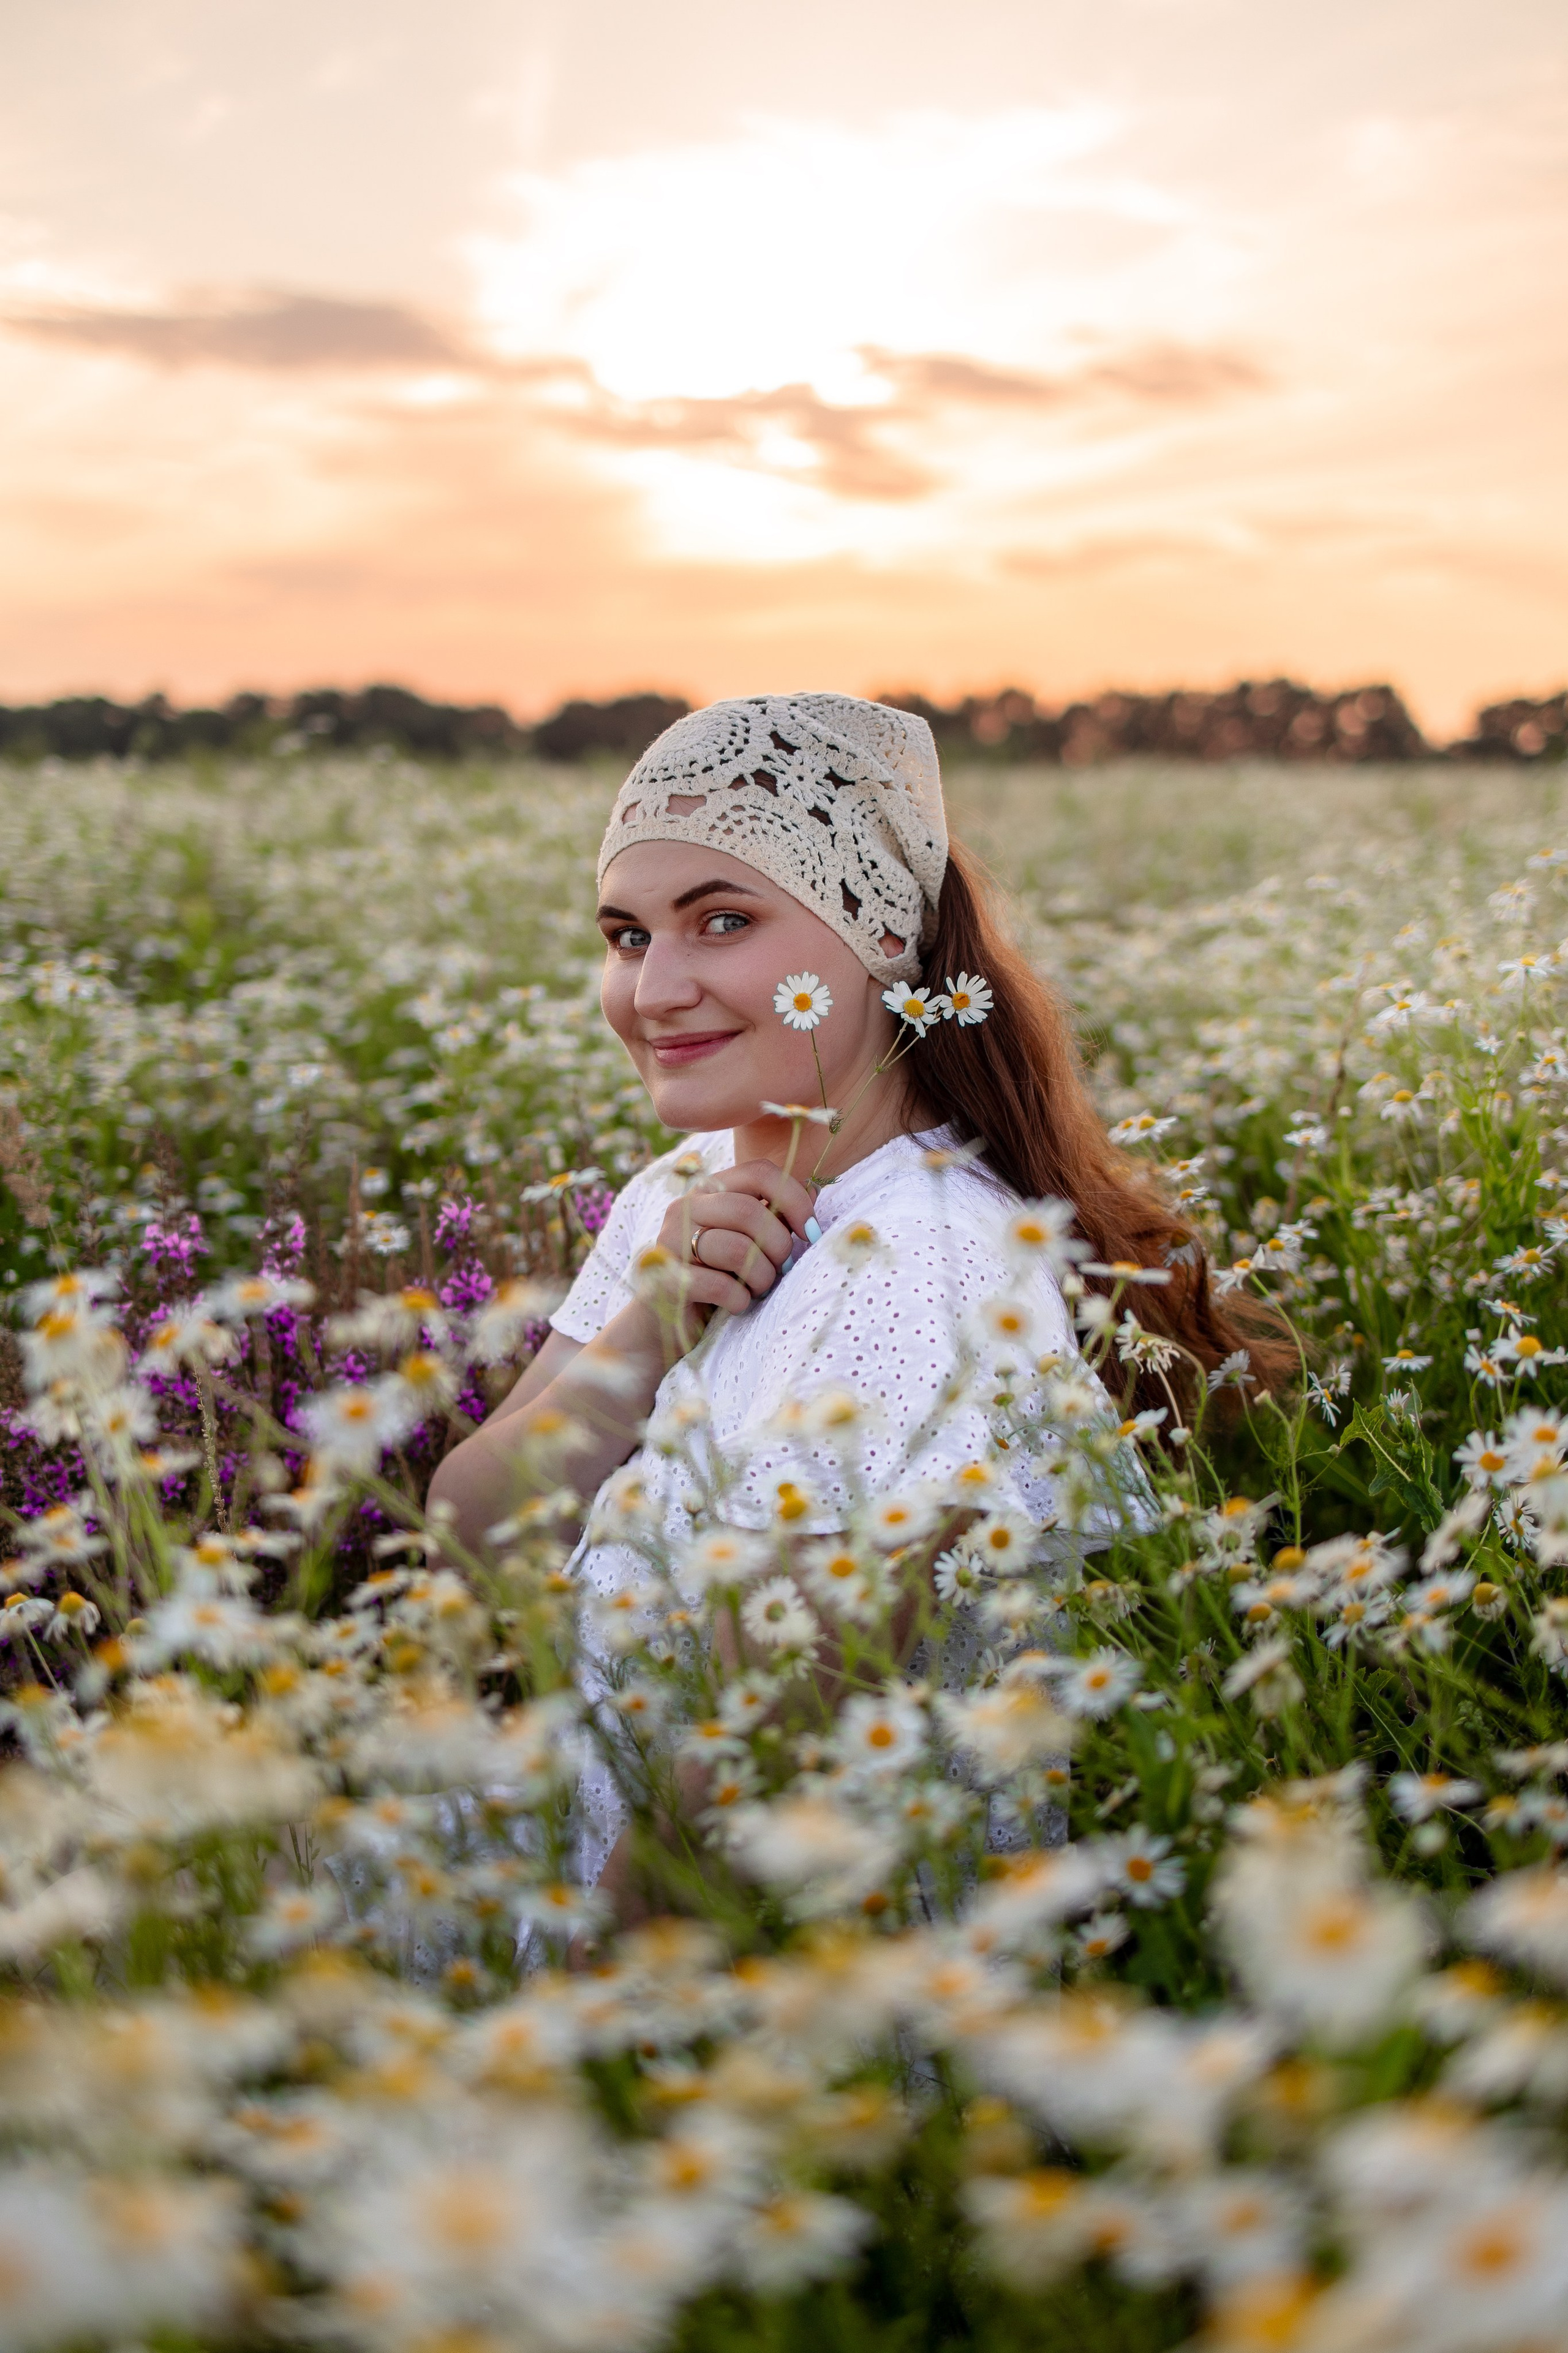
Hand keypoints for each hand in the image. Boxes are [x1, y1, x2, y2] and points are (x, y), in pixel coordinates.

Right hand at [651, 1157, 816, 1326]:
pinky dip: (739, 1300)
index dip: (794, 1199)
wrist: (666, 1324)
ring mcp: (670, 1242)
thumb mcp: (751, 1241)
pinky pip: (719, 1286)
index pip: (759, 1172)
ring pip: (737, 1250)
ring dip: (762, 1277)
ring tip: (758, 1288)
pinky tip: (736, 1304)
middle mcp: (684, 1208)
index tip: (810, 1231)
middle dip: (779, 1246)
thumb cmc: (717, 1276)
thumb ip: (776, 1215)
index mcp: (708, 1190)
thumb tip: (814, 1188)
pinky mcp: (665, 1279)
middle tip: (780, 1270)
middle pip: (749, 1211)